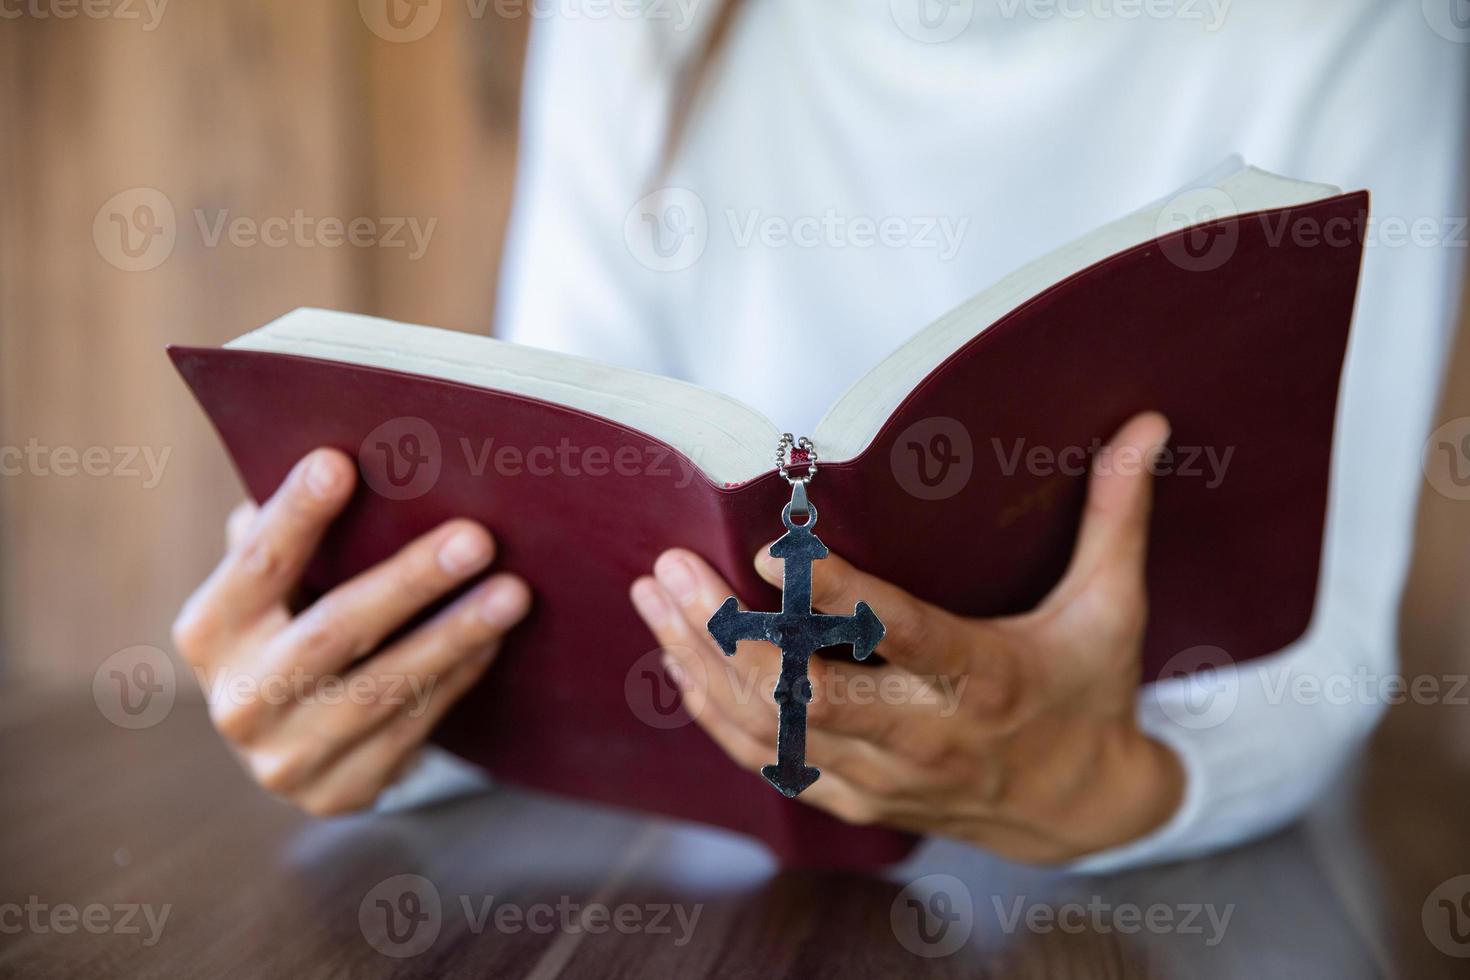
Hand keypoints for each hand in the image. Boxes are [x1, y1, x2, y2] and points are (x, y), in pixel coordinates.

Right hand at [172, 448, 530, 815]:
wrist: (288, 743)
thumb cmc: (292, 626)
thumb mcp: (275, 586)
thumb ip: (287, 533)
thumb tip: (339, 452)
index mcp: (210, 633)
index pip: (256, 565)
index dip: (295, 515)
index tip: (339, 461)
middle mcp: (238, 701)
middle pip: (332, 633)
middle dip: (408, 582)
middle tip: (477, 538)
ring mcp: (285, 758)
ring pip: (384, 689)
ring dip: (454, 635)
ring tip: (513, 591)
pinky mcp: (338, 792)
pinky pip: (412, 727)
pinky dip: (457, 676)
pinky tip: (495, 637)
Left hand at [630, 413, 1182, 863]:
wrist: (1081, 812)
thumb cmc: (1089, 692)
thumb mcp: (1113, 607)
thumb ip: (1115, 514)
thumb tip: (1148, 424)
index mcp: (988, 677)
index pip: (903, 637)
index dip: (838, 600)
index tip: (775, 553)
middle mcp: (928, 735)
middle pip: (810, 693)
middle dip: (731, 634)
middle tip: (676, 567)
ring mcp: (884, 778)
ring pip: (774, 729)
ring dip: (704, 664)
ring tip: (655, 597)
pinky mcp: (855, 800)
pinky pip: (770, 760)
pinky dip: (717, 712)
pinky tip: (676, 658)